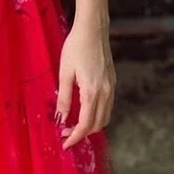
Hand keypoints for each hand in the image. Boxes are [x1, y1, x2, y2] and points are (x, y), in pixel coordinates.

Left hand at [54, 18, 115, 149]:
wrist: (93, 29)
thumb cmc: (76, 47)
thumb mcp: (64, 73)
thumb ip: (64, 98)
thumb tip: (60, 119)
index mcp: (92, 92)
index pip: (85, 124)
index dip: (75, 137)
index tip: (64, 144)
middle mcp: (106, 93)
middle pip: (97, 124)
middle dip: (81, 134)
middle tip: (64, 134)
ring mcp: (111, 88)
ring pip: (104, 117)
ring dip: (90, 126)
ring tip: (73, 126)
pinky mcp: (112, 83)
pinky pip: (107, 107)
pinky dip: (97, 115)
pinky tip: (84, 112)